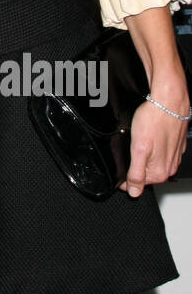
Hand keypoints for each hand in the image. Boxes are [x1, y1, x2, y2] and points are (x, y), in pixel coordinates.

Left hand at [121, 70, 189, 196]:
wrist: (169, 100)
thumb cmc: (154, 120)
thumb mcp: (139, 149)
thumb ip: (136, 174)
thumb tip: (134, 192)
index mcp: (160, 172)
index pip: (137, 184)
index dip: (124, 179)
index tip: (118, 172)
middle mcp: (169, 166)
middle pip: (145, 173)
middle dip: (134, 166)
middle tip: (127, 151)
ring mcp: (173, 155)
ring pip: (152, 162)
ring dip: (142, 155)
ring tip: (137, 141)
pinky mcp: (175, 144)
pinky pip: (160, 151)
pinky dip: (152, 147)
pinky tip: (147, 136)